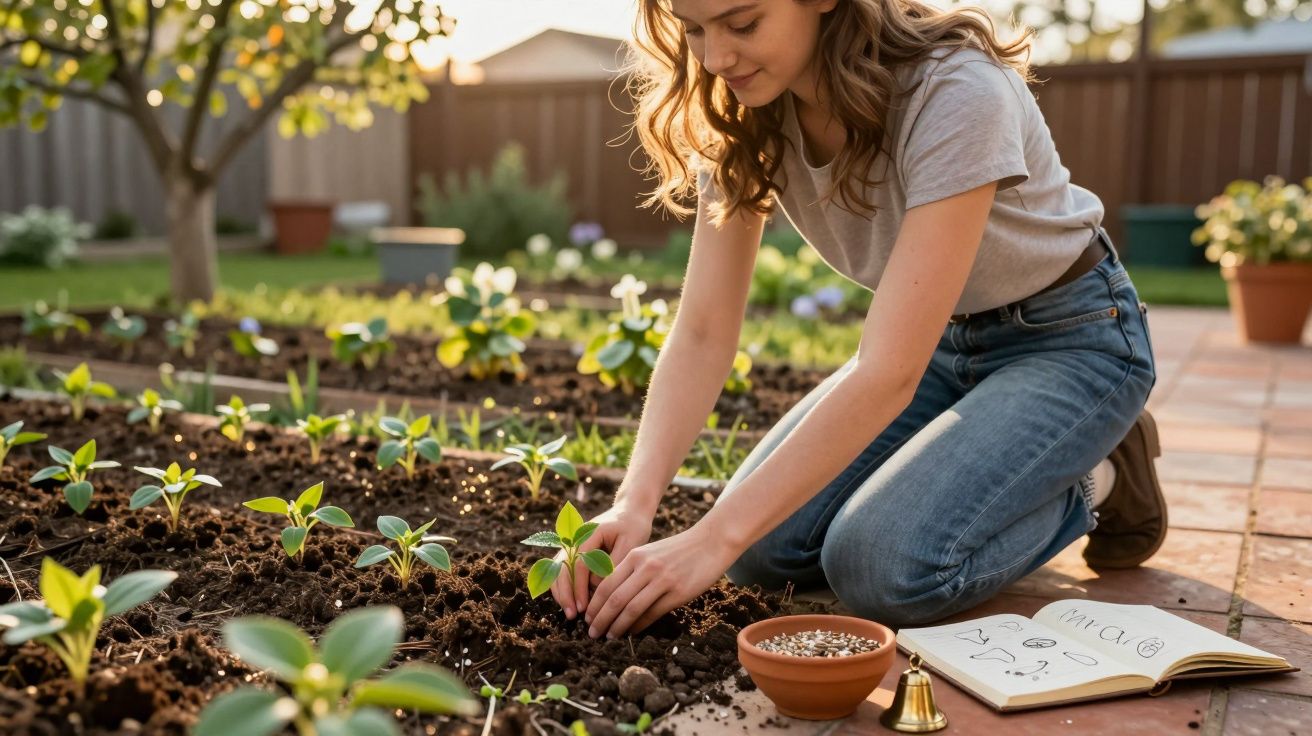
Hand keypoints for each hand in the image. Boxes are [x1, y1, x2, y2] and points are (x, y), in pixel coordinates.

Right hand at [550, 500, 652, 619]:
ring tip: (571, 613)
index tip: (584, 606)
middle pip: (561, 568)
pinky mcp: (574, 551)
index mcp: (589, 532)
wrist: (630, 510)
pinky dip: (565, 587)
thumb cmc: (633, 527)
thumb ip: (614, 564)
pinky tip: (573, 603)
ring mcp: (572, 544)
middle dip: (565, 594)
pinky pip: (563, 570)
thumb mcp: (631, 543)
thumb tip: (598, 587)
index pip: (578, 563)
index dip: (579, 587)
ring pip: (558, 570)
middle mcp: (575, 537)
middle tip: (573, 615)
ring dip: (562, 592)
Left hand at [584, 522, 739, 638]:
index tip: (587, 618)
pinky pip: (652, 613)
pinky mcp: (677, 592)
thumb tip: (614, 598)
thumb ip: (632, 571)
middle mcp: (645, 567)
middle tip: (592, 632)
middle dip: (600, 619)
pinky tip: (631, 632)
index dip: (594, 604)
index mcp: (635, 556)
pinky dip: (638, 626)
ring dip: (617, 626)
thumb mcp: (650, 553)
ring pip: (631, 609)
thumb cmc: (678, 550)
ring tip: (609, 637)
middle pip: (614, 598)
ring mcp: (661, 580)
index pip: (606, 584)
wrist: (710, 542)